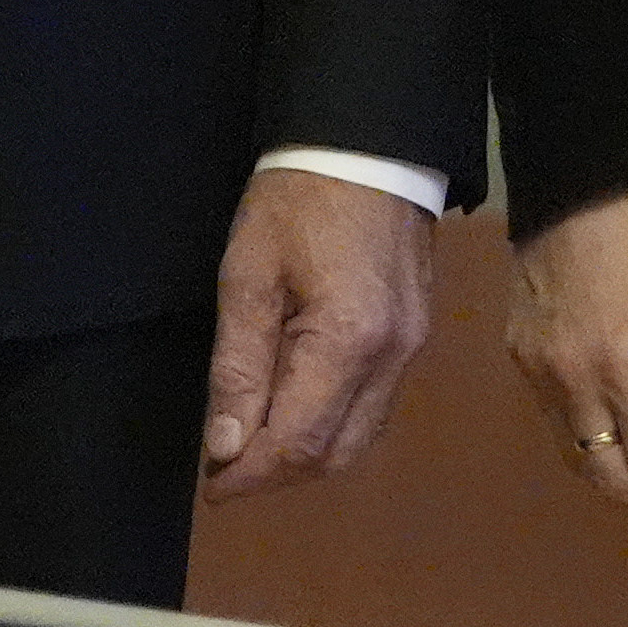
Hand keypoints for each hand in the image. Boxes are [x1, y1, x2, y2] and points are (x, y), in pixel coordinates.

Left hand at [201, 167, 436, 498]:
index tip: (211, 483)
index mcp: (348, 341)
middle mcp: (392, 357)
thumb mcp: (246, 275)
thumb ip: (237, 366)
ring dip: (307, 455)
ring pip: (361, 438)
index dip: (249, 474)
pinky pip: (376, 406)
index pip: (297, 442)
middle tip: (226, 467)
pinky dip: (334, 425)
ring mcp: (412, 348)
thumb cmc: (298, 199)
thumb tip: (225, 444)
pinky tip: (297, 410)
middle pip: (335, 454)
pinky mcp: (416, 335)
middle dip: (277, 474)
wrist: (369, 143)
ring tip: (255, 441)